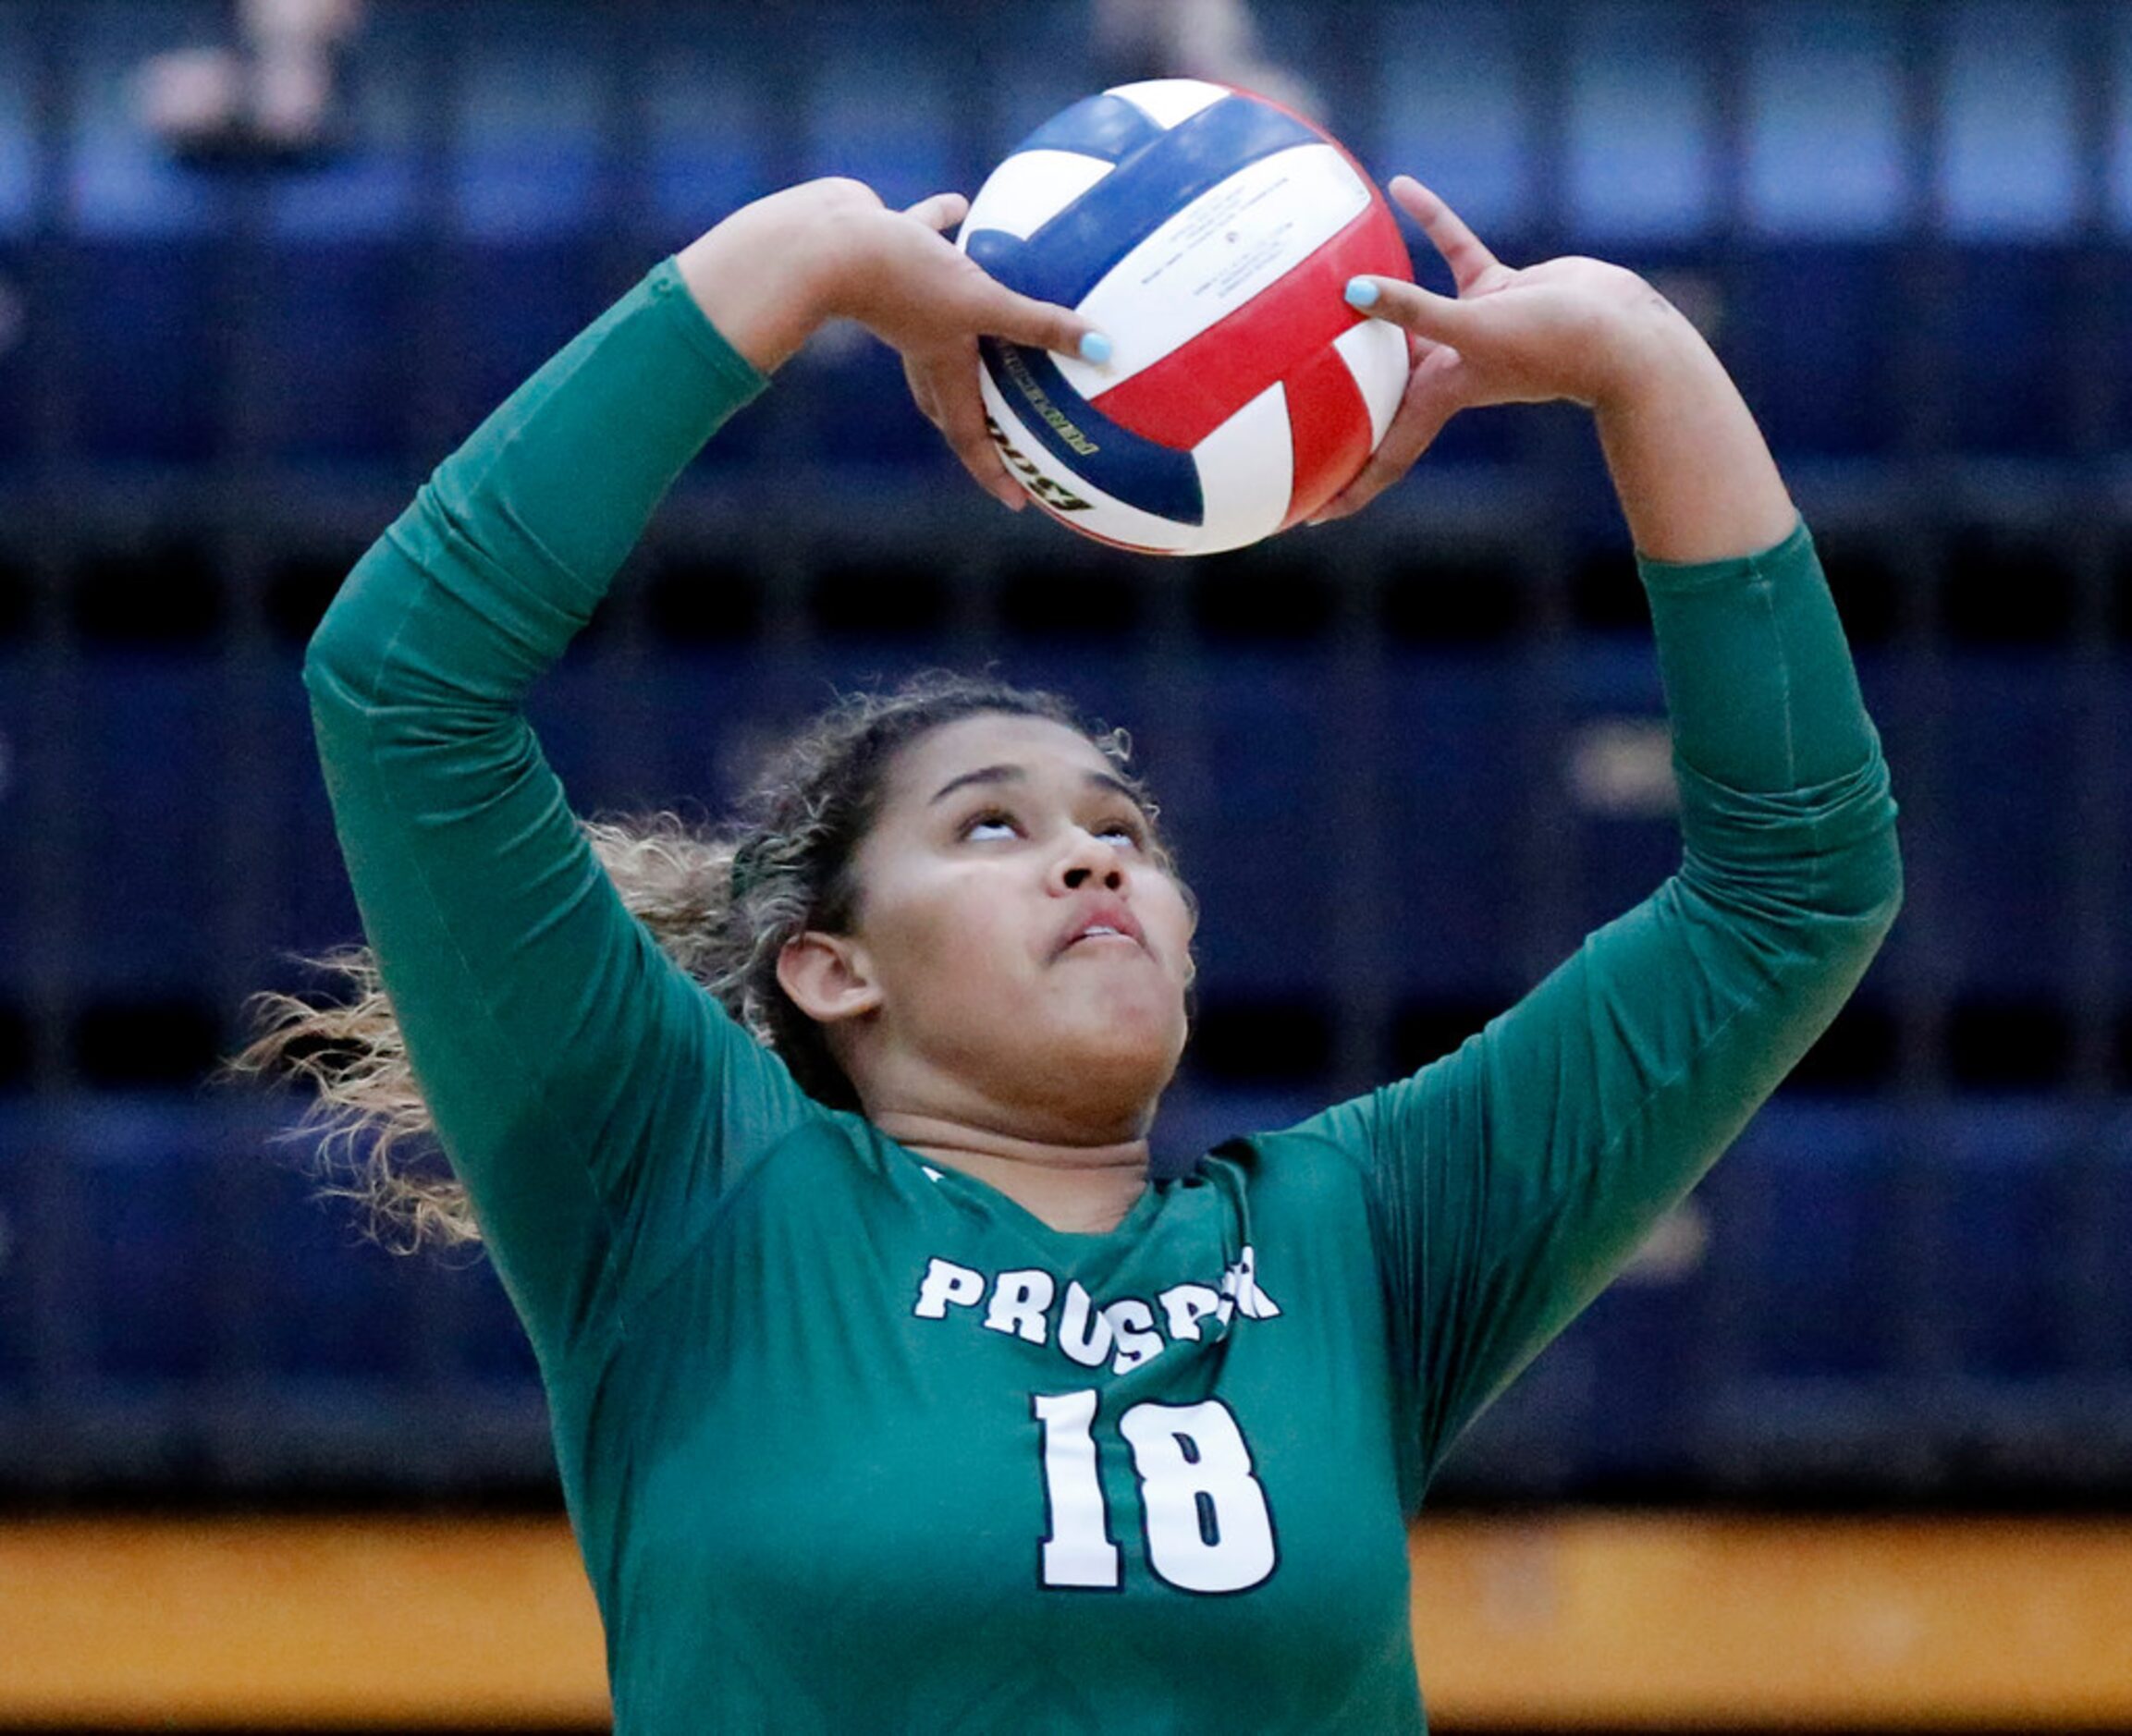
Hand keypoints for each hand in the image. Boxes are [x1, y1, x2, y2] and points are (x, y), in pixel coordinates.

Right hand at [677, 179, 1099, 509]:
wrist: (827, 238)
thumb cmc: (901, 280)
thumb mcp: (980, 302)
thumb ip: (1040, 325)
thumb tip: (1103, 349)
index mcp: (940, 367)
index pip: (971, 436)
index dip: (994, 471)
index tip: (1017, 500)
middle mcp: (921, 341)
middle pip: (949, 390)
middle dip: (974, 412)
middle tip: (1000, 427)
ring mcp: (904, 297)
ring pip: (940, 321)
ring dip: (967, 326)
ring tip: (995, 317)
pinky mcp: (889, 253)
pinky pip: (923, 243)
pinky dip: (940, 228)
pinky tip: (962, 206)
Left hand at [1310, 176, 1683, 523]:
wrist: (1623, 329)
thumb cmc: (1554, 343)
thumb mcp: (1475, 328)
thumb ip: (1414, 311)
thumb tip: (1353, 292)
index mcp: (1442, 395)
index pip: (1386, 455)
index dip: (1350, 487)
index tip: (1310, 519)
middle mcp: (1451, 368)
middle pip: (1384, 390)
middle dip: (1344, 401)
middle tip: (1290, 404)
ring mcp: (1473, 328)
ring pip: (1409, 313)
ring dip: (1373, 296)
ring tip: (1325, 279)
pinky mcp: (1497, 289)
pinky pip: (1454, 247)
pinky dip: (1431, 219)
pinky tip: (1401, 185)